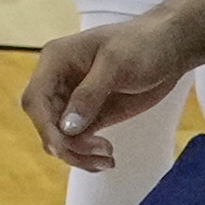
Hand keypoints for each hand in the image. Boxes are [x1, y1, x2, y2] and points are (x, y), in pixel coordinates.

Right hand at [17, 13, 201, 173]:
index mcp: (55, 61)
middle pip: (45, 123)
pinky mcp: (90, 114)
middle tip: (100, 152)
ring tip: (108, 159)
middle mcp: (58, 81)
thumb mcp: (115, 65)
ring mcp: (73, 100)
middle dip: (66, 144)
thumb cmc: (141, 45)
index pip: (35, 99)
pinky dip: (87, 155)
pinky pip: (77, 141)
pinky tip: (108, 159)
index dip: (45, 126)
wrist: (168, 48)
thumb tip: (66, 128)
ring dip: (78, 154)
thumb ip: (89, 95)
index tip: (66, 146)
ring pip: (59, 137)